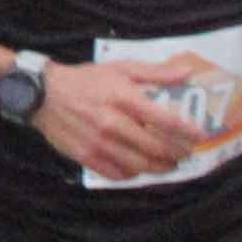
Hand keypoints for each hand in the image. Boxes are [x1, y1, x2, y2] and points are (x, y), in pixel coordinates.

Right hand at [32, 55, 201, 182]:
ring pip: (140, 164)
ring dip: (160, 167)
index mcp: (123, 98)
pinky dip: (134, 173)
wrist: (42, 95)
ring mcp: (99, 143)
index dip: (187, 131)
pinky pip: (118, 173)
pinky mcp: (86, 156)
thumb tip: (186, 72)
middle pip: (156, 147)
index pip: (165, 120)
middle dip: (177, 153)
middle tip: (186, 154)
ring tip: (169, 164)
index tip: (200, 136)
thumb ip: (154, 72)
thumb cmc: (84, 80)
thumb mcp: (119, 68)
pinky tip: (139, 167)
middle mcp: (113, 123)